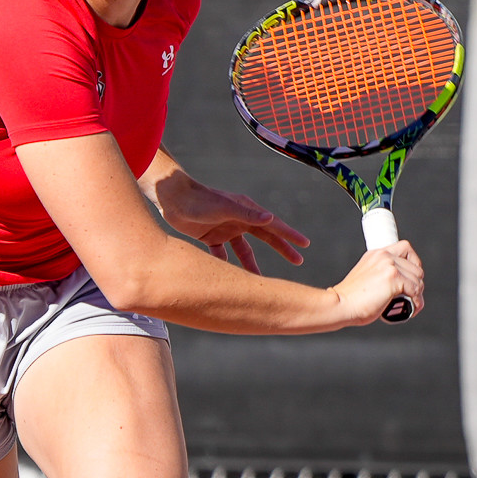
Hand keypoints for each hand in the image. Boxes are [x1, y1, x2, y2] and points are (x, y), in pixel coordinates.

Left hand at [147, 172, 310, 272]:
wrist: (172, 198)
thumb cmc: (198, 201)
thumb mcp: (224, 208)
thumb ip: (246, 214)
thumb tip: (271, 218)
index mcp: (246, 211)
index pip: (273, 224)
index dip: (289, 235)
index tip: (305, 244)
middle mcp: (238, 219)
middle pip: (265, 237)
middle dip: (281, 249)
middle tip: (298, 261)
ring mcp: (224, 228)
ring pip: (243, 250)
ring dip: (251, 264)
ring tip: (259, 279)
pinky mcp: (209, 236)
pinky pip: (221, 254)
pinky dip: (225, 265)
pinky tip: (229, 278)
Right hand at [331, 240, 423, 325]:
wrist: (341, 304)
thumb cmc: (350, 298)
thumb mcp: (367, 276)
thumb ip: (381, 274)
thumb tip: (401, 286)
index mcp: (377, 253)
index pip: (406, 248)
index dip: (413, 263)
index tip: (411, 277)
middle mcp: (384, 256)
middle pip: (416, 267)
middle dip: (417, 283)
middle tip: (412, 295)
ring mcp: (389, 266)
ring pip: (418, 279)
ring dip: (418, 293)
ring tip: (411, 303)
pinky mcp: (394, 278)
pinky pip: (415, 289)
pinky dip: (417, 301)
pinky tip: (412, 308)